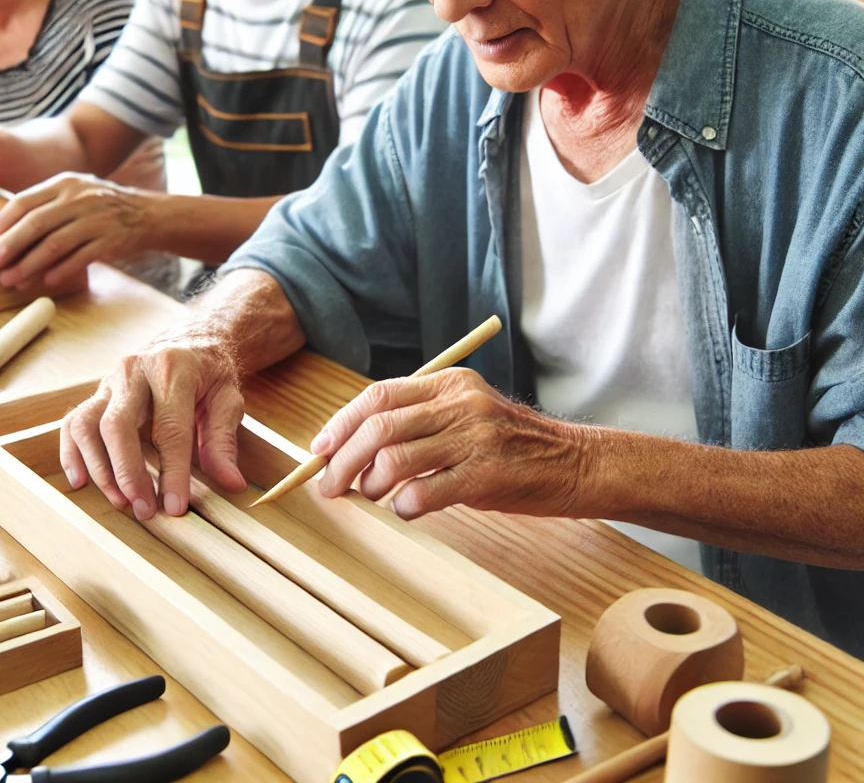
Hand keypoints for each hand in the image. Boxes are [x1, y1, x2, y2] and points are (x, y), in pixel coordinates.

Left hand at [0, 173, 157, 288]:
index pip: (26, 200)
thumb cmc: (106, 208)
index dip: (4, 220)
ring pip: (54, 245)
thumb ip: (49, 204)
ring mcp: (97, 220)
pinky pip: (79, 258)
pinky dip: (59, 271)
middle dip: (11, 245)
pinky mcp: (111, 241)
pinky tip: (45, 281)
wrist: (151, 215)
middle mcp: (80, 198)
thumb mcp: (78, 193)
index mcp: (66, 184)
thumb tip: (7, 231)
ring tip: (12, 280)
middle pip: (37, 224)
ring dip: (29, 265)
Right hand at [60, 330, 246, 518]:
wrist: (191, 341)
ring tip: (120, 501)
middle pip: (117, 425)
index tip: (175, 507)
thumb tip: (231, 483)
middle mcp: (135, 370)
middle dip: (127, 473)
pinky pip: (73, 423)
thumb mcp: (229, 400)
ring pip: (86, 425)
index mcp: (174, 369)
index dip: (171, 471)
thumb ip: (224, 442)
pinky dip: (71, 454)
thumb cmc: (210, 373)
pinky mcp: (97, 392)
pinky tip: (81, 481)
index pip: (169, 428)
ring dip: (98, 469)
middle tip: (143, 509)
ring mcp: (110, 380)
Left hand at [310, 368, 591, 519]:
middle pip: (379, 427)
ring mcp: (475, 437)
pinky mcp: (487, 474)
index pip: (378, 396)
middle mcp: (460, 403)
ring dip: (370, 485)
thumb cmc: (511, 445)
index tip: (318, 449)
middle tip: (329, 486)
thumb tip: (354, 446)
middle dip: (342, 460)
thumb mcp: (467, 413)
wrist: (575, 462)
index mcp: (449, 383)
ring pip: (395, 459)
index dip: (341, 423)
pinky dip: (403, 506)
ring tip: (372, 497)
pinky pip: (426, 492)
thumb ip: (420, 419)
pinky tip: (406, 510)